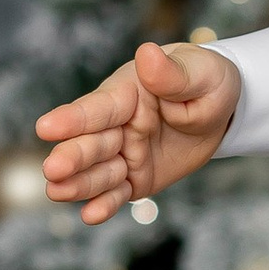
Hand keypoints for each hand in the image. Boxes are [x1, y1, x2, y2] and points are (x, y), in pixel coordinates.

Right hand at [35, 41, 239, 227]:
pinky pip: (118, 194)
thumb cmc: (206, 81)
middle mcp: (117, 125)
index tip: (46, 127)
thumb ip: (173, 73)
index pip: (98, 107)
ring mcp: (123, 154)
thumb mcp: (200, 73)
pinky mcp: (135, 179)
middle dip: (72, 156)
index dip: (74, 118)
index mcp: (127, 94)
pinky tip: (91, 215)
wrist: (221, 109)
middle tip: (53, 170)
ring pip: (98, 172)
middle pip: (91, 143)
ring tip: (57, 192)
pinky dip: (105, 204)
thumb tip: (148, 54)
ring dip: (79, 184)